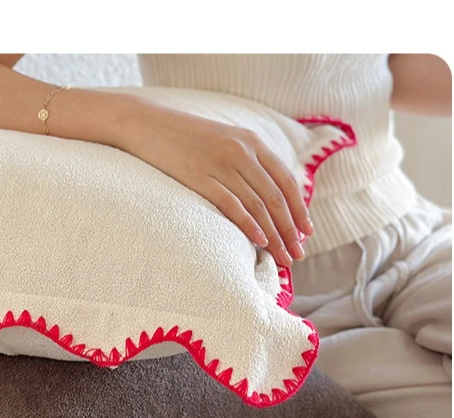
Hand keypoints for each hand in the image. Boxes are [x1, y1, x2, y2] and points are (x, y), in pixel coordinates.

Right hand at [115, 99, 312, 266]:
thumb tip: (264, 191)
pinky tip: (259, 242)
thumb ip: (245, 159)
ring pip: (258, 205)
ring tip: (282, 257)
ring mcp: (220, 164)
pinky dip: (249, 225)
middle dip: (290, 230)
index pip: (286, 181)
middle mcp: (242, 152)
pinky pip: (232, 205)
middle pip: (275, 197)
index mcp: (251, 142)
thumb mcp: (222, 139)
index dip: (299, 210)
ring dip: (274, 235)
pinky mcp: (199, 177)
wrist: (146, 122)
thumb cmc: (183, 136)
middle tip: (297, 255)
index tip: (307, 233)